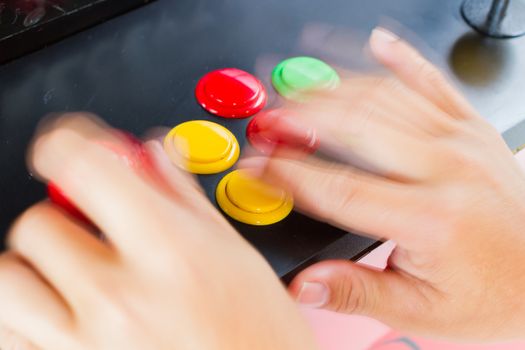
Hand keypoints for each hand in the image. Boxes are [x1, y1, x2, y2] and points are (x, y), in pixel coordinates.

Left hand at [0, 116, 315, 349]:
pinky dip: (29, 315)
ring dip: (34, 266)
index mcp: (166, 251)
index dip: (66, 143)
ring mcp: (84, 345)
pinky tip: (67, 312)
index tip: (67, 148)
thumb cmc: (259, 335)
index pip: (82, 166)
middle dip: (62, 215)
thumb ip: (182, 195)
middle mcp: (118, 300)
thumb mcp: (234, 252)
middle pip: (38, 222)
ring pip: (9, 279)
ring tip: (71, 273)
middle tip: (90, 229)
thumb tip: (151, 155)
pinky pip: (10, 334)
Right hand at [246, 28, 524, 340]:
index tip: (256, 167)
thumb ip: (356, 293)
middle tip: (267, 118)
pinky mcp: (472, 126)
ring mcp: (461, 139)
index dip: (287, 175)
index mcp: (429, 218)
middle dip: (301, 118)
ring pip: (384, 96)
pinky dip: (399, 57)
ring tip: (295, 83)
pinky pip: (432, 80)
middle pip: (356, 126)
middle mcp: (446, 167)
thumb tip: (304, 284)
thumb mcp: (420, 311)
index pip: (338, 187)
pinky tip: (374, 42)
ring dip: (333, 85)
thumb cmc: (493, 293)